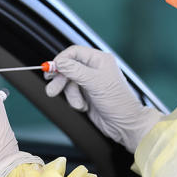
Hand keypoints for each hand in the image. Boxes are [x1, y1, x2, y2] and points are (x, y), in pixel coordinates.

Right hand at [44, 46, 162, 152]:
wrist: (124, 124)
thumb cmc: (119, 102)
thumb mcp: (95, 83)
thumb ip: (75, 71)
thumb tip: (59, 62)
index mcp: (99, 60)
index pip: (74, 52)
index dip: (61, 59)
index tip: (52, 68)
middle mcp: (94, 69)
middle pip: (68, 67)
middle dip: (60, 79)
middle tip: (52, 89)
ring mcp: (89, 82)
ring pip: (67, 82)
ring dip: (70, 95)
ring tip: (78, 103)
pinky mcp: (86, 95)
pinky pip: (71, 94)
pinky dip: (74, 101)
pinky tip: (84, 106)